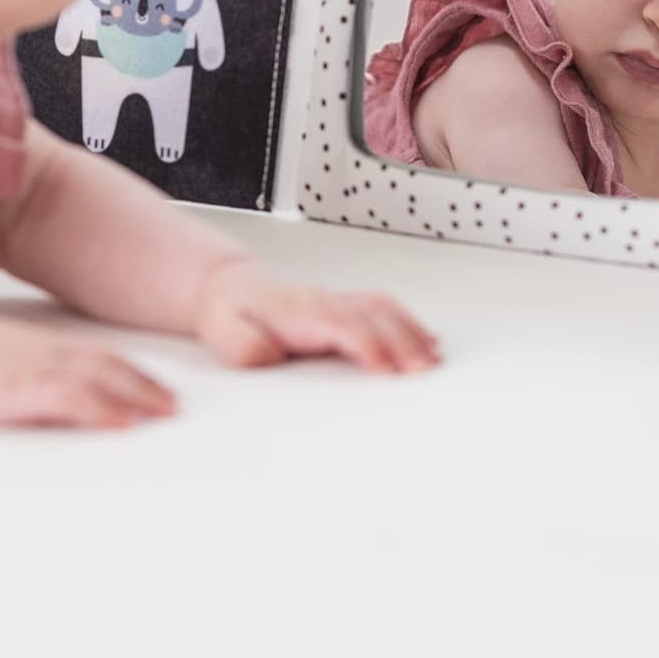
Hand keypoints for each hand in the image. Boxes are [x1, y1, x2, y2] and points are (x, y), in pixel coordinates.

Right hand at [0, 315, 174, 427]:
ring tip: (162, 413)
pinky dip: (99, 408)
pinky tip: (120, 422)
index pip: (93, 352)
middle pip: (106, 362)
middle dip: (144, 383)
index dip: (128, 368)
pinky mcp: (17, 389)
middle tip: (172, 404)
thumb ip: (16, 371)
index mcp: (33, 342)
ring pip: (98, 377)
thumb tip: (34, 391)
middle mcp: (40, 349)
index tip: (153, 384)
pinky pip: (69, 398)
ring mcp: (31, 367)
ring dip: (135, 395)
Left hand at [193, 260, 441, 374]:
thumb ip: (247, 347)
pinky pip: (383, 306)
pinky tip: (427, 340)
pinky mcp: (342, 304)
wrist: (227, 286)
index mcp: (300, 311)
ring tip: (434, 360)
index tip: (386, 371)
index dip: (367, 346)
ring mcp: (336, 300)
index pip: (344, 326)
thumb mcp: (224, 334)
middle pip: (374, 315)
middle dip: (403, 341)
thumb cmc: (230, 312)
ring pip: (384, 308)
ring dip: (412, 331)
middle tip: (425, 371)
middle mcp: (325, 302)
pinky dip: (410, 322)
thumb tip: (269, 356)